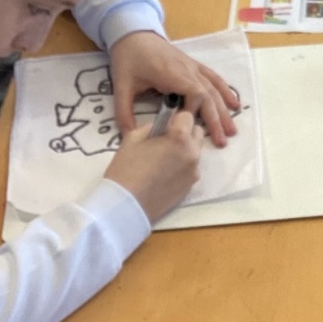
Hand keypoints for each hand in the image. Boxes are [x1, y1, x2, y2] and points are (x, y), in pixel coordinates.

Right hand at [104, 108, 203, 223]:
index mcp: (179, 137)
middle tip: (164, 141)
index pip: (187, 116)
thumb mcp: (133, 138)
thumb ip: (152, 127)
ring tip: (164, 159)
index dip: (175, 119)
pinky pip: (191, 168)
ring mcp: (194, 171)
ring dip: (184, 149)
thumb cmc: (126, 169)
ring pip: (195, 151)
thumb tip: (162, 126)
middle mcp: (192, 152)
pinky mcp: (191, 186)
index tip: (164, 126)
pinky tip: (165, 175)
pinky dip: (183, 167)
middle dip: (184, 132)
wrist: (126, 205)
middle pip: (196, 132)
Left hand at [108, 30, 238, 143]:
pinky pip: (214, 79)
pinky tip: (234, 103)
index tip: (187, 128)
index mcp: (172, 74)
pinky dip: (225, 91)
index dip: (195, 111)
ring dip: (224, 109)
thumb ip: (123, 111)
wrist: (134, 33)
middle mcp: (188, 70)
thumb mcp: (121, 85)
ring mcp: (193, 67)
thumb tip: (129, 136)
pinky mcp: (194, 66)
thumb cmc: (129, 58)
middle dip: (216, 119)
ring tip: (231, 129)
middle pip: (209, 95)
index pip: (195, 93)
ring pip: (214, 89)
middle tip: (222, 141)